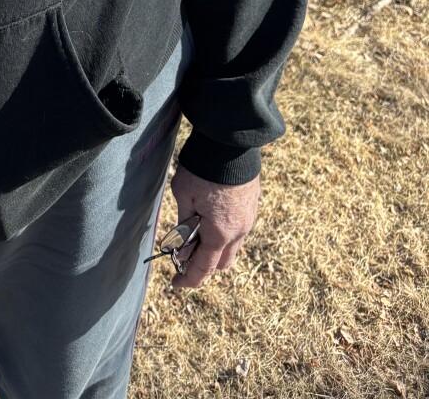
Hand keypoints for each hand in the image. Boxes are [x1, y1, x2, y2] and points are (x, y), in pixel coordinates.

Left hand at [167, 165, 259, 289]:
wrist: (230, 143)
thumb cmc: (202, 169)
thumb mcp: (183, 195)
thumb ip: (183, 223)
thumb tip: (182, 244)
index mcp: (220, 233)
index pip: (204, 267)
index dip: (188, 280)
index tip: (176, 285)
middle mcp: (239, 232)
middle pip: (221, 263)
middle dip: (202, 265)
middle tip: (183, 257)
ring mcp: (249, 219)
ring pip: (232, 247)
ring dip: (214, 249)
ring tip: (194, 236)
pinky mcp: (252, 206)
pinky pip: (239, 231)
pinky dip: (224, 235)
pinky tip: (209, 220)